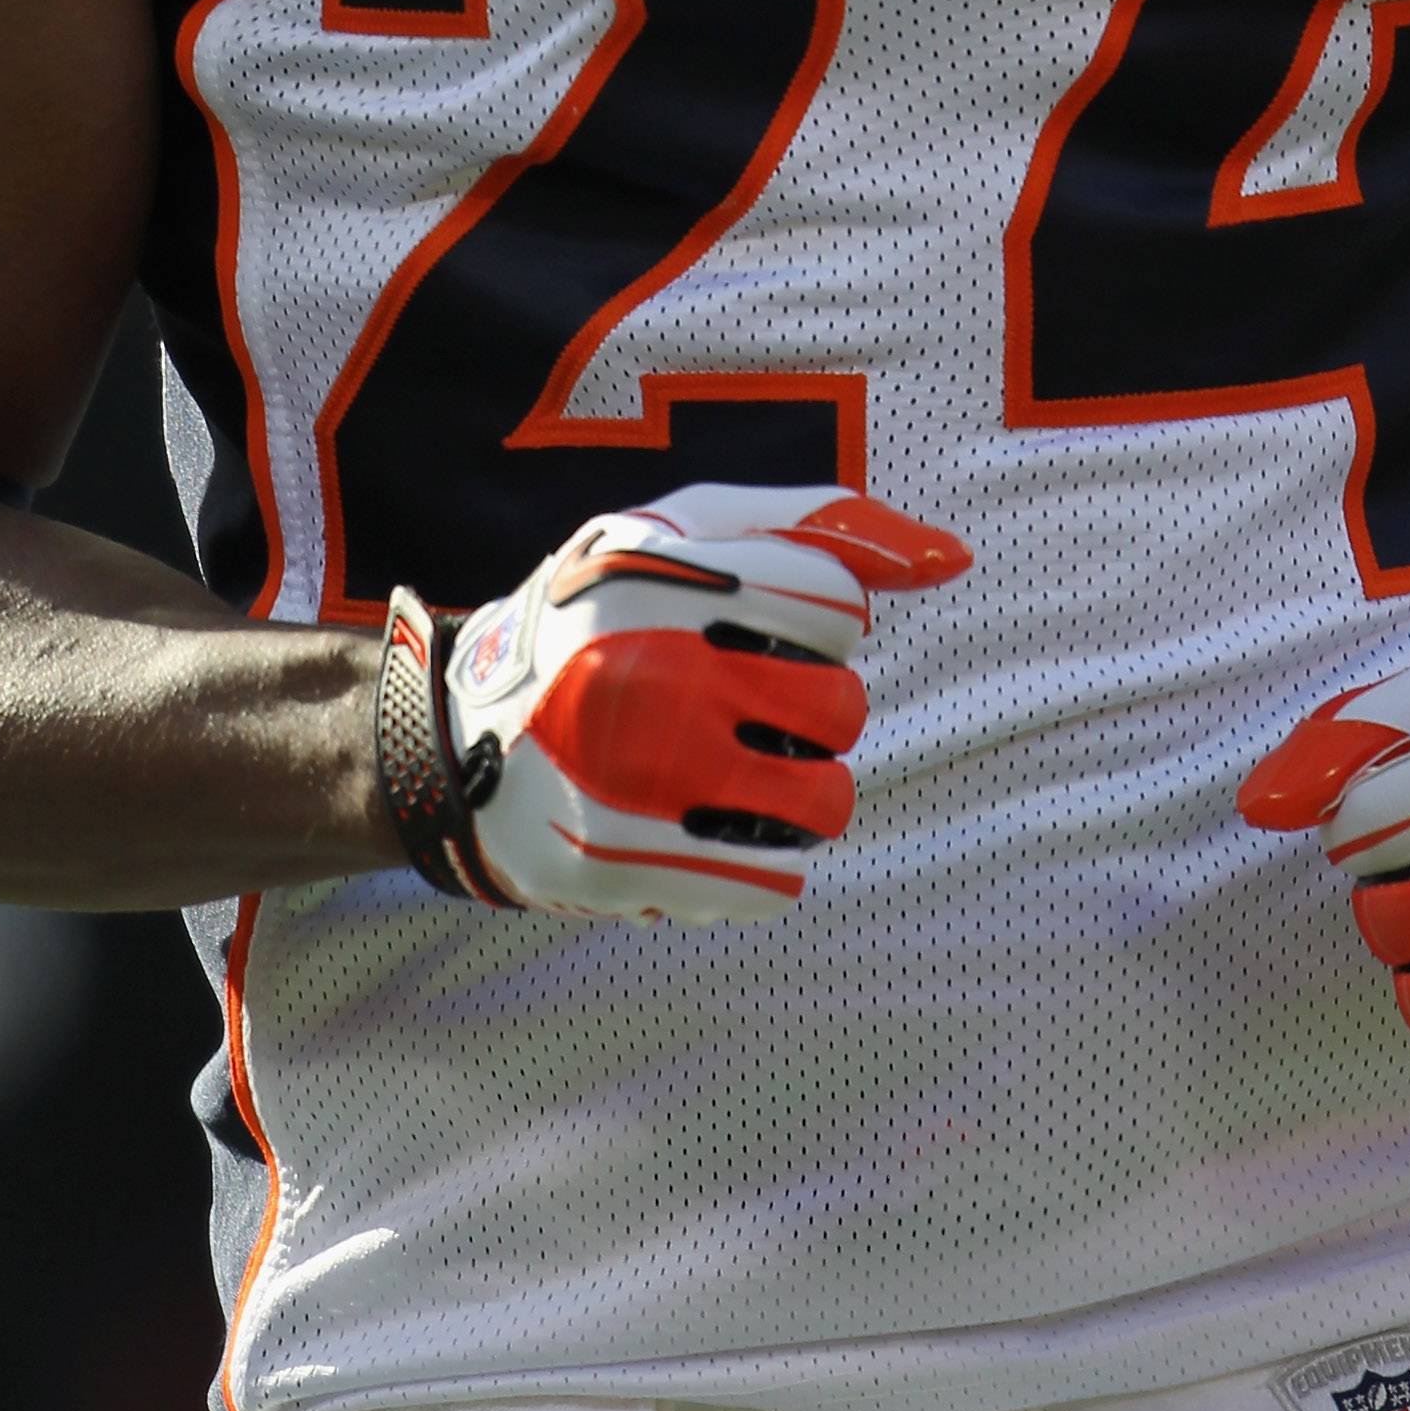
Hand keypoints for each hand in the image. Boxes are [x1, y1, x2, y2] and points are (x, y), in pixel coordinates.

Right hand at [376, 483, 969, 917]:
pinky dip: (753, 858)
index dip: (811, 620)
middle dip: (811, 708)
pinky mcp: (624, 870)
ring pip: (824, 804)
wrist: (456, 746)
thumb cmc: (596, 622)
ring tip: (733, 769)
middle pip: (843, 708)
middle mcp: (646, 675)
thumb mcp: (680, 535)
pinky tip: (698, 823)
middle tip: (745, 705)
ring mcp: (634, 782)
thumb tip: (953, 561)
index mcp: (657, 578)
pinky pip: (774, 882)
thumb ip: (819, 527)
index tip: (753, 629)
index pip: (836, 605)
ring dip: (796, 789)